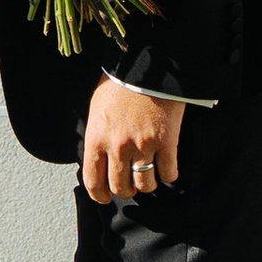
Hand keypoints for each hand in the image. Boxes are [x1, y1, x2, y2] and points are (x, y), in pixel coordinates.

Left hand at [82, 79, 186, 206]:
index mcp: (96, 138)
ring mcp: (143, 145)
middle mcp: (118, 147)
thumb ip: (97, 135)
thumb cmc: (121, 83)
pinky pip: (169, 173)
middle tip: (131, 182)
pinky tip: (167, 165)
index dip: (100, 195)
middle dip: (126, 189)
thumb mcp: (97, 108)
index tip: (105, 197)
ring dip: (148, 183)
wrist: (148, 64)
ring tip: (149, 173)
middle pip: (121, 188)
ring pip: (146, 185)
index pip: (93, 181)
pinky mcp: (167, 142)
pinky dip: (168, 173)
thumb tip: (98, 157)